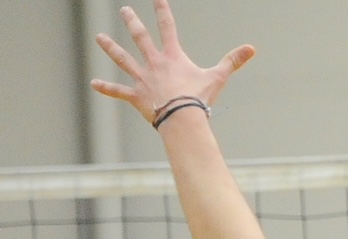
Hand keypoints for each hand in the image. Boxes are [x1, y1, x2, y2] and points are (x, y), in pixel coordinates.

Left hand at [91, 1, 253, 126]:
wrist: (181, 117)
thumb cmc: (199, 98)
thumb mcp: (218, 77)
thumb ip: (232, 61)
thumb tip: (251, 48)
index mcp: (172, 57)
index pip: (168, 27)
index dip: (162, 10)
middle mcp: (154, 63)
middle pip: (140, 37)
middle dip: (132, 22)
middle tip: (125, 11)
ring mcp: (143, 78)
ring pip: (123, 59)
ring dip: (111, 48)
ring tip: (100, 38)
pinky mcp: (136, 95)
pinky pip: (119, 91)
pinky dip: (107, 88)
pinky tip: (94, 84)